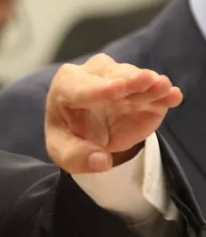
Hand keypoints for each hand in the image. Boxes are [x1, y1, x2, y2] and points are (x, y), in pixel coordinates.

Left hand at [45, 54, 181, 173]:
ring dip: (150, 84)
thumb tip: (101, 161)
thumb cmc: (70, 136)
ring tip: (163, 88)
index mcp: (67, 86)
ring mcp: (121, 80)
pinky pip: (154, 90)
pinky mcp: (143, 92)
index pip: (82, 87)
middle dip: (129, 79)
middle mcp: (93, 75)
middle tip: (146, 80)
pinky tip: (173, 96)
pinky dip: (164, 94)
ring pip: (135, 78)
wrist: (89, 133)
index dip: (101, 89)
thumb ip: (77, 156)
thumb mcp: (64, 151)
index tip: (118, 88)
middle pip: (112, 75)